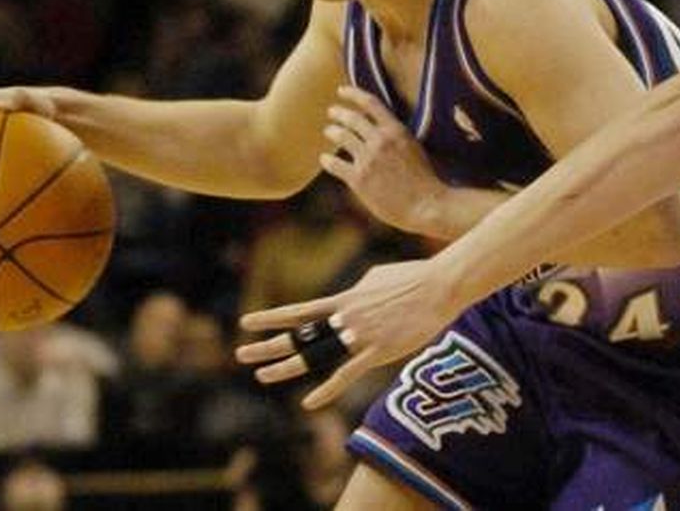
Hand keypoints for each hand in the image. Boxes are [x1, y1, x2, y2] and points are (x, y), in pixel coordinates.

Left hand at [234, 260, 465, 409]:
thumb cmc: (414, 277)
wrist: (439, 285)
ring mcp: (359, 336)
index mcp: (344, 299)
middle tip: (240, 354)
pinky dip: (326, 390)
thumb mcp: (378, 275)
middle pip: (299, 335)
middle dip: (267, 345)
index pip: (300, 311)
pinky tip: (307, 404)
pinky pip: (346, 375)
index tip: (246, 322)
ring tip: (261, 375)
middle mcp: (344, 318)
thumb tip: (353, 291)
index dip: (272, 317)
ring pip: (314, 356)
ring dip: (286, 367)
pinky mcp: (378, 352)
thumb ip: (360, 288)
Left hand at [320, 86, 447, 233]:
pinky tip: (324, 159)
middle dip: (339, 112)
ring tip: (329, 131)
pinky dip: (327, 160)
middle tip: (332, 112)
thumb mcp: (415, 148)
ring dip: (332, 131)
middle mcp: (380, 141)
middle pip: (352, 118)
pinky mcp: (359, 179)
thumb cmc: (426, 180)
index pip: (370, 103)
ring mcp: (368, 160)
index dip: (353, 94)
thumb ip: (396, 138)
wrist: (427, 205)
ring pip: (341, 137)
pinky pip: (335, 164)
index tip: (342, 91)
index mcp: (397, 131)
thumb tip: (379, 129)